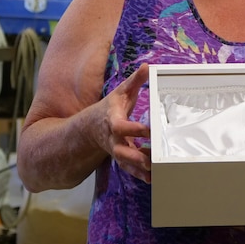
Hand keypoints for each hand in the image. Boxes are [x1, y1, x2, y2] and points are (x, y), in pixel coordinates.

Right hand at [97, 63, 152, 182]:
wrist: (91, 127)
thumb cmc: (110, 107)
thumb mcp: (121, 92)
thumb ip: (135, 81)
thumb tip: (146, 66)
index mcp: (113, 121)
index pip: (122, 127)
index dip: (134, 129)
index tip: (148, 130)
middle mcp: (113, 138)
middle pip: (121, 151)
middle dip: (135, 157)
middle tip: (151, 160)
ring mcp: (116, 150)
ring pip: (125, 162)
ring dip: (138, 168)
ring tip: (153, 172)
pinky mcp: (121, 157)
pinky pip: (129, 168)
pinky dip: (138, 173)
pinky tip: (152, 177)